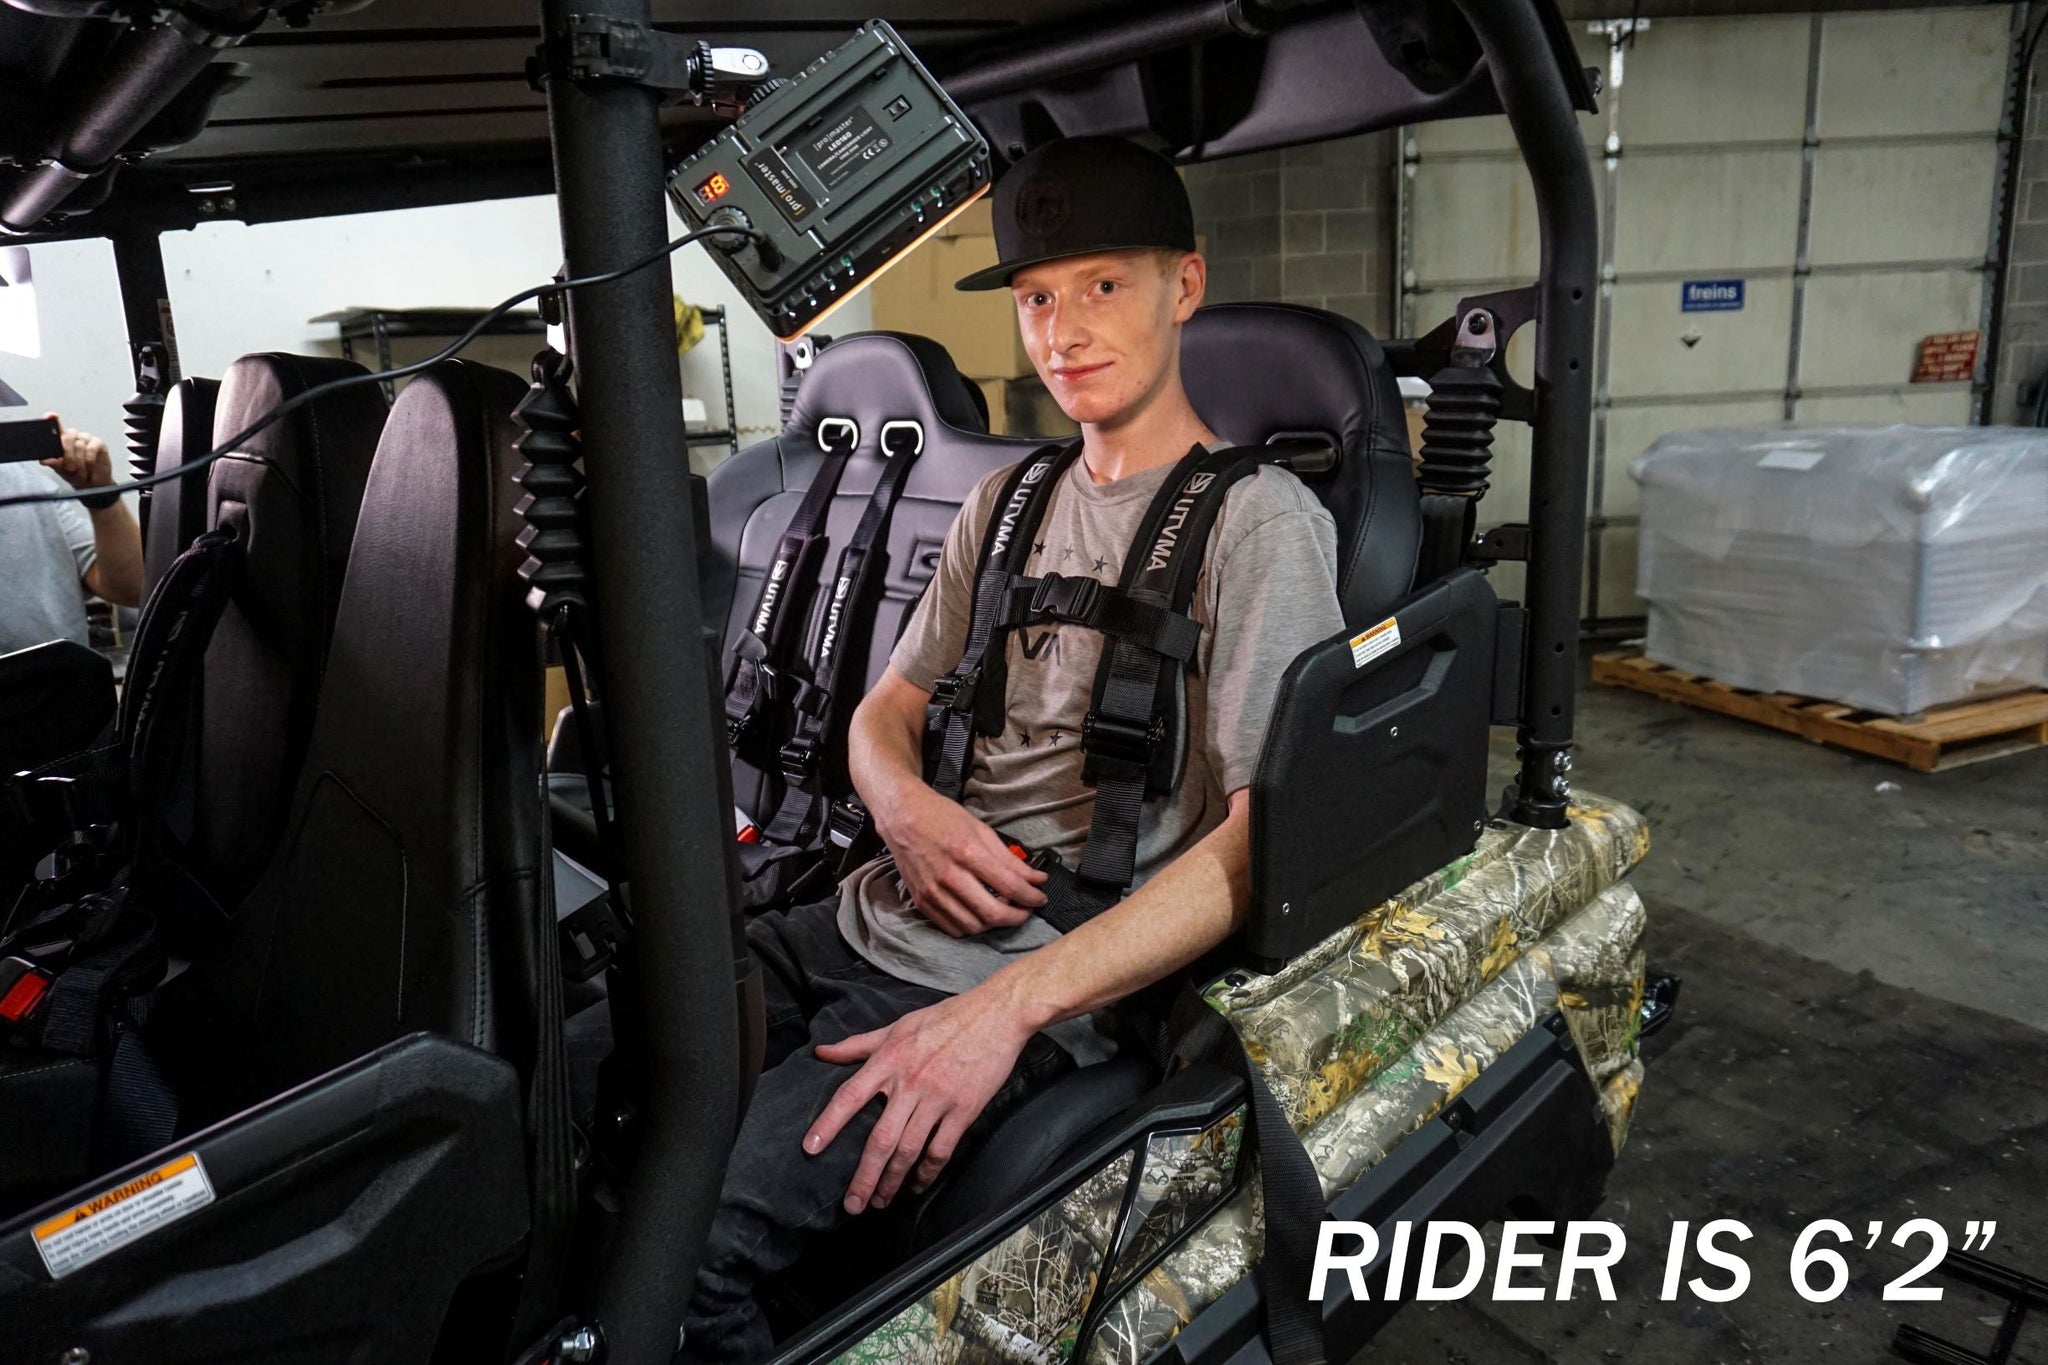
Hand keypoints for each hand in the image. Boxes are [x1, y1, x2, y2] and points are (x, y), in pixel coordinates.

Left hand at [41, 416, 112, 491]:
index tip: (50, 416)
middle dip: (67, 455)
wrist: (92, 483)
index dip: (52, 419)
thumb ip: (53, 463)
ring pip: (79, 445)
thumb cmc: (75, 474)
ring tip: (80, 471)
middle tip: (69, 467)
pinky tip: (89, 466)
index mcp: (61, 440)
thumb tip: (44, 460)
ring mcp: (85, 438)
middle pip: (66, 437)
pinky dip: (89, 460)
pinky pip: (91, 448)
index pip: (55, 427)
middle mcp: (73, 436)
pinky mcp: (98, 443)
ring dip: (79, 462)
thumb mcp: (61, 470)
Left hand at [808, 988, 1034, 1210]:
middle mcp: (910, 1082)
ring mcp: (938, 1098)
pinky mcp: (964, 1110)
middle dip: (864, 1177)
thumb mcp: (897, 1026)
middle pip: (880, 1138)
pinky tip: (917, 1185)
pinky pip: (941, 1149)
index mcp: (889, 1060)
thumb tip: (821, 1052)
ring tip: (881, 1201)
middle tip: (852, 1205)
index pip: (850, 1095)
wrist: (996, 1014)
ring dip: (892, 1181)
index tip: (810, 1148)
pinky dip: (927, 1173)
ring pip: (909, 1150)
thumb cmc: (945, 1018)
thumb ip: (858, 1044)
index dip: (828, 1123)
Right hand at [879, 787, 1046, 936]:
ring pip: (974, 926)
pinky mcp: (921, 901)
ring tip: (1004, 911)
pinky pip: (952, 928)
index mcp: (968, 853)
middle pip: (993, 913)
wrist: (902, 816)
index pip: (1009, 886)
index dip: (1031, 896)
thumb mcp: (982, 830)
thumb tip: (1036, 879)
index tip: (1041, 897)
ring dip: (995, 924)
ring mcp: (932, 891)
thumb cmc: (943, 817)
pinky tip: (980, 915)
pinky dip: (971, 927)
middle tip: (1026, 910)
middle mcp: (949, 876)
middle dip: (1018, 916)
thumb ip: (1009, 859)